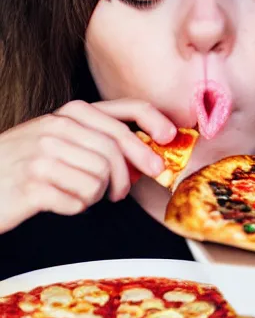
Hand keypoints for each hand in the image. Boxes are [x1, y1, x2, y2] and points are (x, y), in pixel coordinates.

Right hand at [0, 99, 175, 233]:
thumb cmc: (22, 165)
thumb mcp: (58, 142)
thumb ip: (97, 141)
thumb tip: (146, 156)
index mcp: (68, 114)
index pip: (123, 110)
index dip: (152, 121)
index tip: (169, 137)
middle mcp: (57, 127)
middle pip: (117, 149)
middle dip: (127, 175)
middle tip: (121, 194)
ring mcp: (43, 154)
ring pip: (102, 177)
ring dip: (96, 194)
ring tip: (77, 195)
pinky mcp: (32, 184)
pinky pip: (80, 199)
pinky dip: (77, 207)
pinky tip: (60, 203)